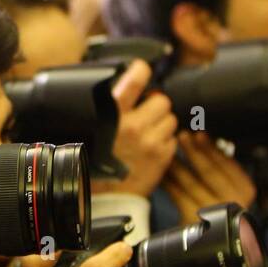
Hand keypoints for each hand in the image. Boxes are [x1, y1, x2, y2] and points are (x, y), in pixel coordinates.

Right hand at [97, 59, 176, 197]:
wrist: (107, 197)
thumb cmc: (97, 164)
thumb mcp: (94, 130)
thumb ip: (110, 109)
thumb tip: (123, 85)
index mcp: (112, 116)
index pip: (133, 80)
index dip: (140, 70)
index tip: (142, 69)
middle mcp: (133, 126)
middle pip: (160, 100)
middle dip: (155, 106)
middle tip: (145, 116)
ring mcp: (151, 141)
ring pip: (170, 119)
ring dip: (162, 124)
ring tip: (148, 135)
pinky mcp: (163, 155)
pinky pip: (173, 138)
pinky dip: (165, 142)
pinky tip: (151, 149)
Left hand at [163, 131, 255, 223]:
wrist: (211, 239)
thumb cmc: (219, 205)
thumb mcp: (228, 186)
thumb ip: (221, 166)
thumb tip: (204, 136)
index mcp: (246, 189)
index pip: (227, 164)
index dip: (211, 148)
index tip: (199, 134)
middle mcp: (234, 202)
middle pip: (209, 172)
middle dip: (193, 151)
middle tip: (181, 135)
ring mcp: (213, 213)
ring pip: (191, 183)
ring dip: (177, 164)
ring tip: (166, 150)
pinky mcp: (194, 220)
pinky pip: (178, 195)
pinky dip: (168, 181)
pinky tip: (161, 172)